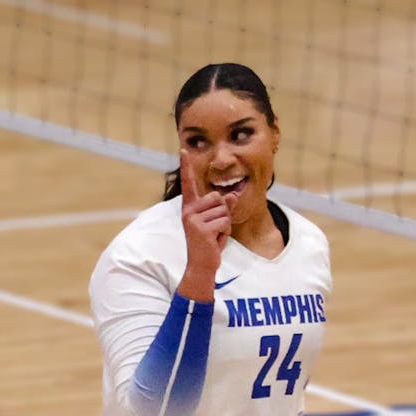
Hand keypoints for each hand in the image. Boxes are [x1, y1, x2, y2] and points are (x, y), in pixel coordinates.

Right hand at [177, 148, 236, 300]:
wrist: (201, 266)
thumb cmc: (209, 244)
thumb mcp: (218, 222)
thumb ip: (224, 207)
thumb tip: (232, 194)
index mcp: (190, 208)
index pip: (188, 184)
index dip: (187, 167)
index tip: (183, 150)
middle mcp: (188, 211)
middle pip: (218, 198)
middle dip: (223, 213)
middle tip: (214, 230)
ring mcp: (193, 220)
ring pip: (224, 210)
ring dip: (225, 224)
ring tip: (214, 236)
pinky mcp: (200, 229)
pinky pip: (225, 222)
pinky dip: (224, 233)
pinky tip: (214, 242)